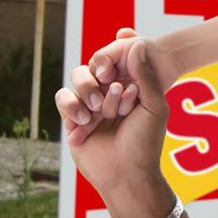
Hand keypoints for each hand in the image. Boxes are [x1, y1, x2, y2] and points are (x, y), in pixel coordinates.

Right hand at [59, 28, 179, 144]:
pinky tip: (87, 124)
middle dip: (103, 86)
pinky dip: (73, 109)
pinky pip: (64, 100)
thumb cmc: (145, 141)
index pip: (117, 63)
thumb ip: (145, 75)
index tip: (125, 88)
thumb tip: (139, 43)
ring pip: (78, 81)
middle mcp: (109, 94)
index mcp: (130, 87)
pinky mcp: (73, 119)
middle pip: (95, 69)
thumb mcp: (153, 106)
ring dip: (88, 94)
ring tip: (97, 115)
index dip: (118, 71)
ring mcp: (90, 105)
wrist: (126, 174)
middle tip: (111, 104)